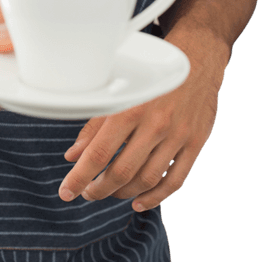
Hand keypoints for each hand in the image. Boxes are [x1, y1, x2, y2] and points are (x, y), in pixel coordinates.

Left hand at [58, 31, 226, 210]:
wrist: (195, 60)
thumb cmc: (151, 77)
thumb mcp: (119, 94)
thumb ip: (95, 126)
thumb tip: (73, 156)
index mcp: (130, 109)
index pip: (99, 153)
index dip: (79, 177)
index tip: (67, 192)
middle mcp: (154, 124)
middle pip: (122, 172)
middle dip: (99, 189)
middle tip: (87, 193)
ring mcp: (177, 136)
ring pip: (147, 180)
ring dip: (123, 193)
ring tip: (109, 193)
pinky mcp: (195, 143)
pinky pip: (175, 180)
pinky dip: (156, 197)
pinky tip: (139, 201)